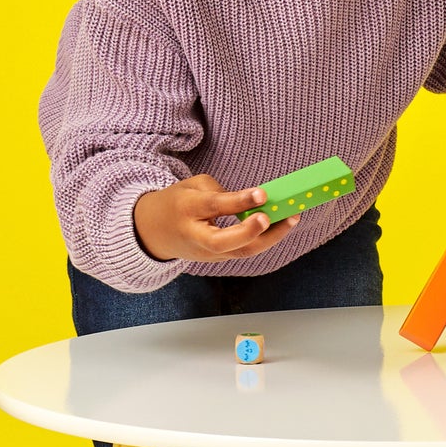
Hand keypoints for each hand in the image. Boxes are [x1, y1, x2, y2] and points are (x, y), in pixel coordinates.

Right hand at [133, 174, 297, 261]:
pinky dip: (264, 240)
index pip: (214, 207)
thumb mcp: (191, 186)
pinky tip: (281, 226)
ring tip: (292, 218)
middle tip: (275, 217)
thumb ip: (219, 191)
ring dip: (270, 238)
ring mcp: (207, 253)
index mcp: (185, 210)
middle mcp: (196, 236)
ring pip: (241, 252)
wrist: (153, 232)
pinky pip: (244, 251)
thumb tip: (252, 201)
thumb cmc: (178, 203)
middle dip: (252, 231)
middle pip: (225, 242)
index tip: (262, 194)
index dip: (238, 201)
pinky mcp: (218, 259)